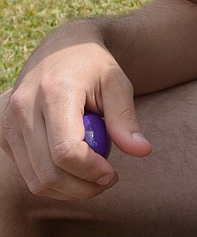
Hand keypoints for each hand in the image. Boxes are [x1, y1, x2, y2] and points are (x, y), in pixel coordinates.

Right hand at [0, 30, 151, 198]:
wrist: (61, 48)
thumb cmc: (94, 66)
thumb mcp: (117, 83)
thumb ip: (126, 118)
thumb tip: (143, 151)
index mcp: (54, 91)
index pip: (66, 151)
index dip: (91, 172)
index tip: (113, 174)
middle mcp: (24, 107)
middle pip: (48, 173)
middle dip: (82, 187)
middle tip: (108, 180)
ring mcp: (8, 122)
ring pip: (35, 180)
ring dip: (68, 189)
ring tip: (94, 174)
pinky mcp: (4, 133)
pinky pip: (28, 173)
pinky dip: (53, 180)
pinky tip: (74, 165)